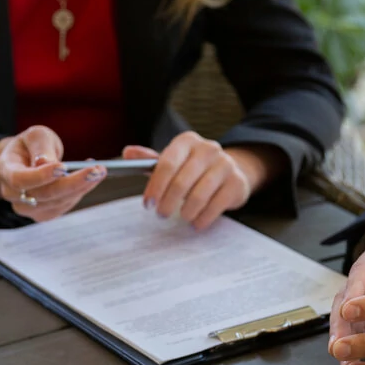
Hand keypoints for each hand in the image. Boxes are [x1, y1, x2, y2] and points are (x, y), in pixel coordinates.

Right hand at [0, 125, 105, 221]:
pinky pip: (63, 207)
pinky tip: (88, 179)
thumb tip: (46, 163)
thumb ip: (40, 147)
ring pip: (56, 203)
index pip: (20, 179)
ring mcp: (27, 208)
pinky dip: (79, 193)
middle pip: (42, 195)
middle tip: (96, 170)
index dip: (41, 176)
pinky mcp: (42, 214)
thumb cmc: (30, 146)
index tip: (63, 167)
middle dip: (72, 183)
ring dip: (81, 188)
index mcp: (5, 170)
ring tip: (98, 171)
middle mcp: (12, 193)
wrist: (25, 161)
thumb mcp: (35, 136)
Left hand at [132, 134, 274, 230]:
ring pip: (198, 196)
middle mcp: (208, 149)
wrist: (230, 172)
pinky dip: (202, 219)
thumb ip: (150, 160)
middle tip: (161, 214)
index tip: (148, 204)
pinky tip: (196, 223)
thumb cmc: (192, 169)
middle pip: (181, 182)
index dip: (155, 187)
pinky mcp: (237, 183)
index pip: (166, 164)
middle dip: (168, 203)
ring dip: (185, 212)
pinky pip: (215, 206)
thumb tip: (127, 152)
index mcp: (187, 141)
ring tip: (181, 217)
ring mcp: (225, 164)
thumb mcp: (172, 161)